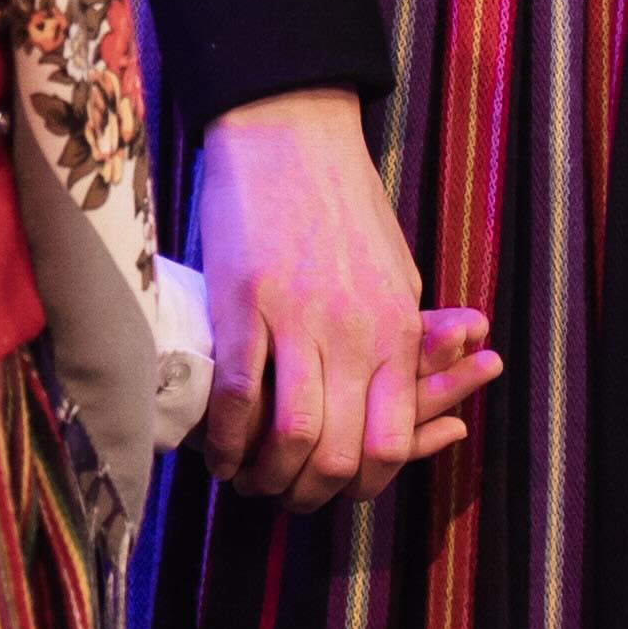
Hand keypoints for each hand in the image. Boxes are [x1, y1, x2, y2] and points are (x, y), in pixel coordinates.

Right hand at [190, 92, 506, 505]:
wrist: (289, 130)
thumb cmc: (343, 198)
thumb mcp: (397, 269)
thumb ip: (406, 335)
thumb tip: (409, 390)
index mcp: (399, 326)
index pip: (393, 439)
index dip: (365, 483)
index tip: (340, 489)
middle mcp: (357, 332)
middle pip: (343, 452)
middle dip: (313, 493)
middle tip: (289, 498)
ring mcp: (298, 319)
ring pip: (292, 436)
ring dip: (268, 476)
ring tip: (250, 482)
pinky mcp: (243, 304)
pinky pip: (238, 396)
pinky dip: (226, 439)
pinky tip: (218, 453)